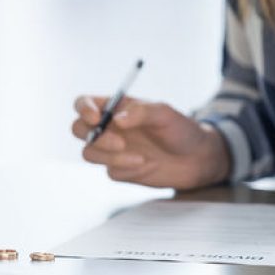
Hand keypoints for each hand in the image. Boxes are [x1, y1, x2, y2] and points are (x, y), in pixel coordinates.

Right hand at [70, 96, 230, 189]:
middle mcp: (110, 128)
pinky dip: (125, 169)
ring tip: (141, 158)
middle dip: (94, 137)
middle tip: (120, 143)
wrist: (196, 158)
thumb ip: (141, 112)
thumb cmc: (180, 129)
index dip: (83, 109)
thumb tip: (116, 119)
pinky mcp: (120, 170)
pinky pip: (110, 171)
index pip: (84, 103)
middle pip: (78, 129)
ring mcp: (112, 150)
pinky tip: (146, 166)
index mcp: (116, 107)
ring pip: (89, 153)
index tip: (96, 118)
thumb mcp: (164, 113)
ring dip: (111, 157)